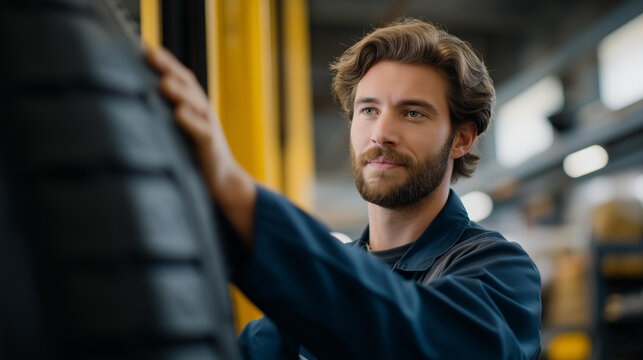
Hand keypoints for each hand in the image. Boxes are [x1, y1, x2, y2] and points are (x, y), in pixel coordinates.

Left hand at [146, 46, 255, 243]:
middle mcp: (202, 111)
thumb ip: (164, 116)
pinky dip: (191, 121)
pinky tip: (179, 114)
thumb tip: (135, 103)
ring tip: (165, 83)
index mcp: (193, 106)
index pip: (179, 78)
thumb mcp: (178, 132)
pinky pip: (202, 131)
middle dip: (170, 67)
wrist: (225, 182)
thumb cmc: (197, 156)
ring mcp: (209, 127)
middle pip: (188, 83)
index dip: (165, 61)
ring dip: (181, 92)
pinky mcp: (211, 146)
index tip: (144, 47)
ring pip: (196, 104)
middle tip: (151, 53)